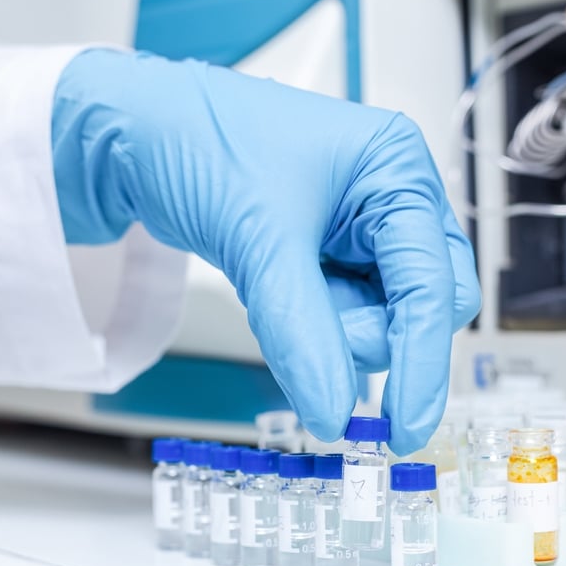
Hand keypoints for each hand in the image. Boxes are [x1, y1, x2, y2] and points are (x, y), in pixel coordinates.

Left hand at [51, 49, 479, 454]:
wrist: (133, 139)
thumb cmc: (197, 143)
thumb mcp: (259, 240)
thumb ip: (302, 332)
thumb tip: (334, 410)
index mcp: (395, 170)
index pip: (432, 283)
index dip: (421, 361)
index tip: (405, 427)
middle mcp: (386, 199)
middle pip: (418, 307)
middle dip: (365, 334)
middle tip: (311, 330)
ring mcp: (353, 232)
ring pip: (376, 320)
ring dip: (329, 330)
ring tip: (270, 288)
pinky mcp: (321, 257)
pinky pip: (335, 317)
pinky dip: (306, 326)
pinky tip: (269, 295)